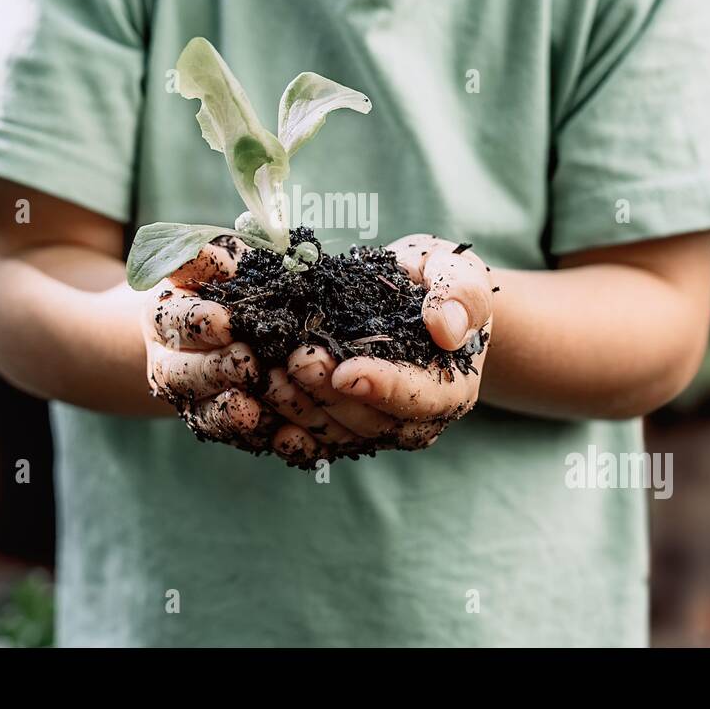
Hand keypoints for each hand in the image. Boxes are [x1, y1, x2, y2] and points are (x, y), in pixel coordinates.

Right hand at [141, 237, 281, 454]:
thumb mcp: (221, 262)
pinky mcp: (216, 425)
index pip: (174, 320)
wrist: (223, 330)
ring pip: (202, 412)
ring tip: (253, 409)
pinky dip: (253, 439)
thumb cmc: (226, 286)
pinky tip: (279, 434)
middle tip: (248, 362)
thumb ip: (215, 259)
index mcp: (164, 317)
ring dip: (227, 413)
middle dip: (215, 369)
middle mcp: (169, 363)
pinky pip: (231, 438)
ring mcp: (190, 399)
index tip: (226, 321)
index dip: (199, 322)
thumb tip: (218, 260)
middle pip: (182, 373)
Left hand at [264, 234, 493, 462]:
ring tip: (262, 372)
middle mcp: (412, 420)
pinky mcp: (339, 425)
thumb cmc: (439, 282)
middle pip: (368, 421)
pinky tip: (249, 407)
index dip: (381, 387)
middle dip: (325, 393)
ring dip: (295, 407)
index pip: (419, 397)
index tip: (345, 370)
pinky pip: (309, 437)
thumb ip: (459, 294)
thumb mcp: (456, 271)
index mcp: (449, 387)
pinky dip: (279, 427)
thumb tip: (445, 329)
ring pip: (333, 432)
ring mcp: (373, 427)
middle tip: (292, 358)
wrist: (414, 298)